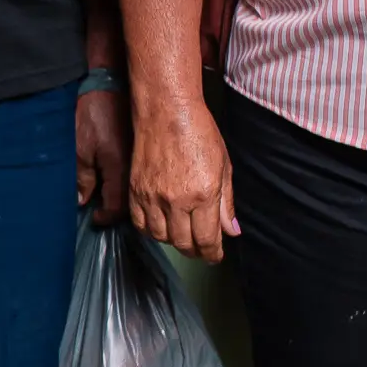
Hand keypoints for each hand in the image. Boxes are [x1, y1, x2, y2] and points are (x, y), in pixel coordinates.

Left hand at [75, 85, 129, 225]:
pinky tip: (112, 179)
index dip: (106, 217)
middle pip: (132, 203)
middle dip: (115, 211)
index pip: (118, 208)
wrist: (108, 82)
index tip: (95, 218)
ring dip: (121, 197)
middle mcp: (135, 167)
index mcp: (120, 169)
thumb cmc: (92, 112)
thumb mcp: (79, 148)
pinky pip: (135, 175)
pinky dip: (124, 182)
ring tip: (105, 198)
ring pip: (135, 190)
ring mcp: (139, 158)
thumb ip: (82, 178)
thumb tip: (83, 201)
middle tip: (99, 210)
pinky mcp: (139, 149)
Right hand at [129, 98, 237, 262]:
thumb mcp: (223, 166)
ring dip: (174, 241)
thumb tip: (231, 231)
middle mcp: (176, 201)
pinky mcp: (135, 191)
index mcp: (203, 194)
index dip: (213, 254)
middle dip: (196, 251)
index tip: (215, 256)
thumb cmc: (198, 132)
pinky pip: (140, 224)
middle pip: (184, 243)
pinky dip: (151, 230)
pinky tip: (161, 225)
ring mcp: (152, 197)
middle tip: (202, 248)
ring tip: (182, 235)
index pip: (207, 240)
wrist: (165, 110)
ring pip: (161, 237)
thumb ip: (226, 203)